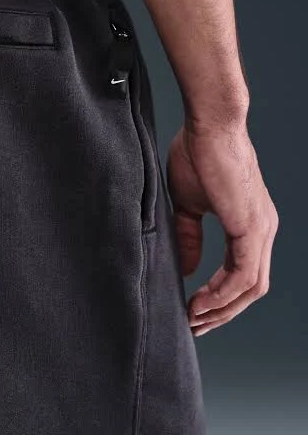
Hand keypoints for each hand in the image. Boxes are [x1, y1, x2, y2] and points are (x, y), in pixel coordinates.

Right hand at [166, 118, 277, 335]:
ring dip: (223, 308)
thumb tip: (189, 268)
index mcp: (250, 224)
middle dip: (222, 312)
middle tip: (195, 325)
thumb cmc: (197, 153)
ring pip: (251, 287)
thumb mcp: (188, 203)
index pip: (242, 274)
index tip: (194, 308)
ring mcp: (261, 230)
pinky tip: (201, 300)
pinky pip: (243, 274)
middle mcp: (263, 231)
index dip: (220, 297)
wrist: (209, 126)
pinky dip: (223, 292)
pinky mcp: (252, 228)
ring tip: (194, 318)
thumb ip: (189, 236)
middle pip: (251, 288)